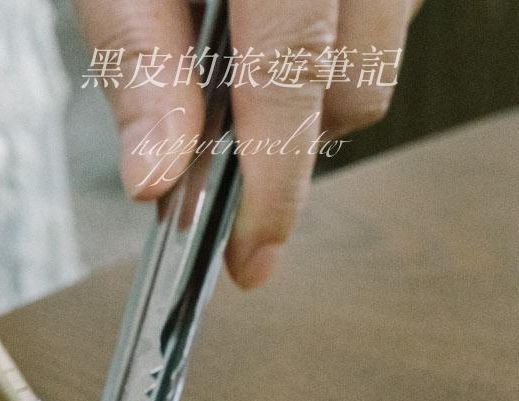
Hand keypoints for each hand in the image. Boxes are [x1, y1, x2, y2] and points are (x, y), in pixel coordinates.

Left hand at [73, 0, 417, 288]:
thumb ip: (137, 56)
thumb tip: (154, 176)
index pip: (295, 77)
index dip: (272, 184)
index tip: (249, 259)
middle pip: (356, 91)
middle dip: (286, 140)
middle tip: (208, 146)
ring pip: (376, 65)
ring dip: (310, 89)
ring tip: (232, 55)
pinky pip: (381, 26)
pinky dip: (328, 46)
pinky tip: (264, 22)